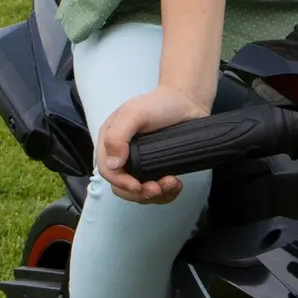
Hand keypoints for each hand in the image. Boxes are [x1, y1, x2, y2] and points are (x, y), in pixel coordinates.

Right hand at [96, 84, 211, 203]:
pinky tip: (177, 184)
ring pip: (140, 192)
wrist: (189, 102)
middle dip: (140, 193)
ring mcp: (141, 164)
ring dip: (157, 195)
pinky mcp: (158, 169)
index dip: (120, 183)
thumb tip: (113, 164)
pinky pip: (157, 191)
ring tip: (174, 183)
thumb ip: (118, 136)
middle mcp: (123, 155)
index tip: (138, 186)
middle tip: (159, 188)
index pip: (108, 171)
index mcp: (111, 142)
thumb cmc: (159, 103)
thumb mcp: (134, 113)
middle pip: (122, 187)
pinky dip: (167, 194)